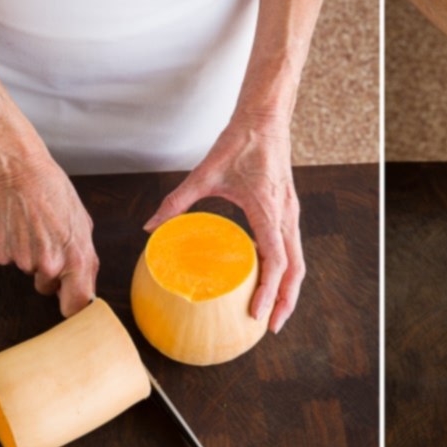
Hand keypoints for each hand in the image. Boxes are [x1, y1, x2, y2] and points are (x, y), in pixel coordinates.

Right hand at [0, 154, 97, 316]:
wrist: (21, 171)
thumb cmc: (55, 192)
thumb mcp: (84, 225)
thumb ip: (86, 259)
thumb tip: (86, 285)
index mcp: (76, 259)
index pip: (77, 304)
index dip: (74, 307)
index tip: (71, 305)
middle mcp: (49, 264)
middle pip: (48, 289)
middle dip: (51, 275)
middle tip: (50, 245)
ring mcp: (23, 260)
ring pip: (29, 272)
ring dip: (31, 257)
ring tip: (35, 229)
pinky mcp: (0, 253)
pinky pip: (9, 260)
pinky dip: (12, 248)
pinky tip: (18, 227)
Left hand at [144, 113, 303, 333]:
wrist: (266, 119)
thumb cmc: (239, 143)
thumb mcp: (203, 174)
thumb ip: (176, 201)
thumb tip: (149, 227)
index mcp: (267, 210)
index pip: (275, 261)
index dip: (268, 291)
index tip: (257, 315)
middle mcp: (285, 216)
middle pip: (295, 270)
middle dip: (285, 302)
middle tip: (268, 328)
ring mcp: (290, 215)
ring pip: (297, 262)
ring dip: (288, 290)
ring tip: (273, 314)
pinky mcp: (288, 211)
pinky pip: (292, 249)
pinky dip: (285, 271)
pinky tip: (268, 281)